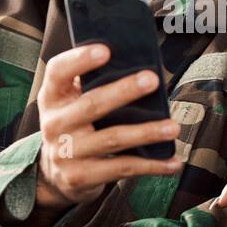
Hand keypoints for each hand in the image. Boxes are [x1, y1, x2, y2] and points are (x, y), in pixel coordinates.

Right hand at [35, 43, 181, 210]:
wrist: (54, 174)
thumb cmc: (74, 126)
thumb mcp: (72, 103)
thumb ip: (93, 85)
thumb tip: (139, 67)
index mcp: (53, 97)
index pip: (58, 71)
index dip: (80, 59)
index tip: (106, 50)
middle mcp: (55, 123)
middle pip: (91, 104)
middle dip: (124, 91)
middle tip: (152, 80)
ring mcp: (66, 153)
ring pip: (112, 138)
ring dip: (147, 132)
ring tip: (172, 127)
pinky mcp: (80, 177)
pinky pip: (122, 168)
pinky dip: (151, 166)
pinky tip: (172, 162)